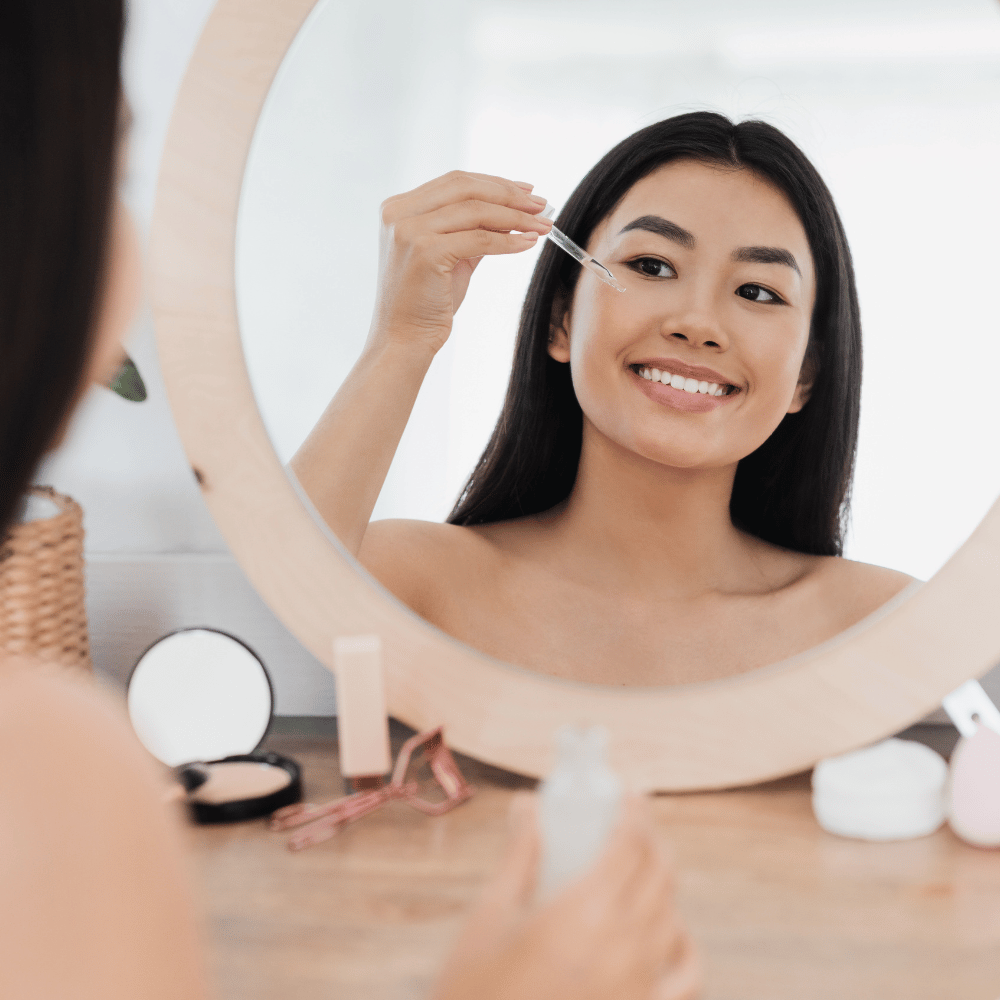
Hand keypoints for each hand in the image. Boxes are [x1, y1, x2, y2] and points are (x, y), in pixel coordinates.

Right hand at [370, 171, 552, 356]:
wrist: (404, 339)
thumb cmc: (426, 303)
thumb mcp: (450, 256)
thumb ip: (472, 230)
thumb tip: (513, 211)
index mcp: (399, 208)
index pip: (455, 182)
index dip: (495, 183)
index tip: (526, 191)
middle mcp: (399, 213)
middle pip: (465, 187)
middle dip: (509, 194)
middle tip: (541, 206)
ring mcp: (409, 231)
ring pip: (475, 210)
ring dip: (515, 216)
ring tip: (542, 226)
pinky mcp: (425, 251)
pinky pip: (478, 239)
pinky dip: (507, 240)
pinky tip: (526, 244)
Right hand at [433, 793, 701, 999]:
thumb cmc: (475, 993)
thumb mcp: (490, 920)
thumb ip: (520, 858)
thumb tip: (529, 806)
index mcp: (585, 913)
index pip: (631, 843)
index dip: (635, 811)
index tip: (629, 791)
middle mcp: (625, 946)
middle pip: (660, 873)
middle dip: (651, 838)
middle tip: (631, 822)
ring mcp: (641, 987)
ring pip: (672, 916)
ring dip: (661, 883)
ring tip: (639, 869)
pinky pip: (685, 975)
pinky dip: (682, 945)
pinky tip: (666, 932)